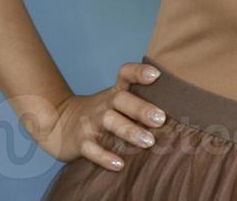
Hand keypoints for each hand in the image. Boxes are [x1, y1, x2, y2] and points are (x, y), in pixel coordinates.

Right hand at [31, 60, 165, 170]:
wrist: (59, 122)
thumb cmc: (100, 113)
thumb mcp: (116, 102)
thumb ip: (139, 103)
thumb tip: (178, 114)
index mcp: (114, 93)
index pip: (125, 74)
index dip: (139, 72)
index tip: (156, 75)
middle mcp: (104, 104)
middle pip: (122, 100)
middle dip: (141, 108)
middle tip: (161, 118)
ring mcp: (91, 123)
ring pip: (109, 122)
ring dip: (129, 131)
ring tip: (148, 141)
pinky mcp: (80, 142)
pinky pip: (91, 149)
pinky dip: (105, 157)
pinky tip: (119, 164)